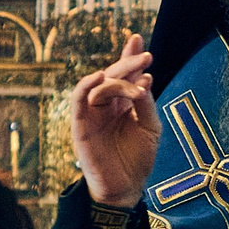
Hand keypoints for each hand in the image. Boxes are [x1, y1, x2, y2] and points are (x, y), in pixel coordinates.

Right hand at [71, 34, 156, 208]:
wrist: (125, 189)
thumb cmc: (137, 159)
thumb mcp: (150, 128)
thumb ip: (146, 103)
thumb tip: (144, 79)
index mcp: (121, 103)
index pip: (123, 74)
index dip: (129, 56)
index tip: (137, 39)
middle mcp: (105, 105)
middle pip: (113, 75)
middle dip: (129, 63)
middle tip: (146, 56)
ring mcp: (92, 114)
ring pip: (98, 84)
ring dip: (117, 78)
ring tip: (138, 82)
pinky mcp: (80, 125)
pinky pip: (79, 100)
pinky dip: (86, 86)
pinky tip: (99, 76)